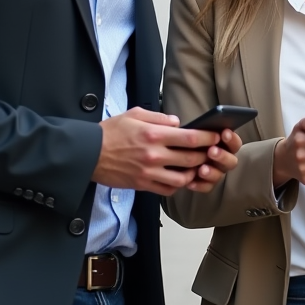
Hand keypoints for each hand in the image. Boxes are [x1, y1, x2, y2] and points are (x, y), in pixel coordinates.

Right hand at [92, 106, 219, 195]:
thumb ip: (159, 117)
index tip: (216, 136)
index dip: (208, 138)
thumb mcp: (134, 114)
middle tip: (211, 153)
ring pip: (183, 178)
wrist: (88, 154)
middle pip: (191, 159)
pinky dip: (177, 185)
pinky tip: (178, 178)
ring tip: (197, 167)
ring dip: (193, 173)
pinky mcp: (142, 185)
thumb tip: (178, 122)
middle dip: (206, 156)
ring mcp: (149, 172)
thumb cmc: (110, 132)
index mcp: (154, 135)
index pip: (190, 137)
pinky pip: (167, 189)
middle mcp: (154, 155)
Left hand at [184, 128, 242, 193]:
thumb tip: (191, 122)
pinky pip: (206, 187)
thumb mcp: (189, 131)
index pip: (234, 143)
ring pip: (219, 175)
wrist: (173, 155)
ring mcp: (216, 172)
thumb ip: (195, 128)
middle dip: (222, 156)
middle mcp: (223, 159)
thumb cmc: (185, 140)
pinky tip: (190, 182)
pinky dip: (200, 185)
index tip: (224, 133)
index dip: (232, 139)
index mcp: (224, 144)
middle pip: (231, 161)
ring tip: (202, 169)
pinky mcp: (206, 184)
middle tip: (212, 151)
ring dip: (212, 172)